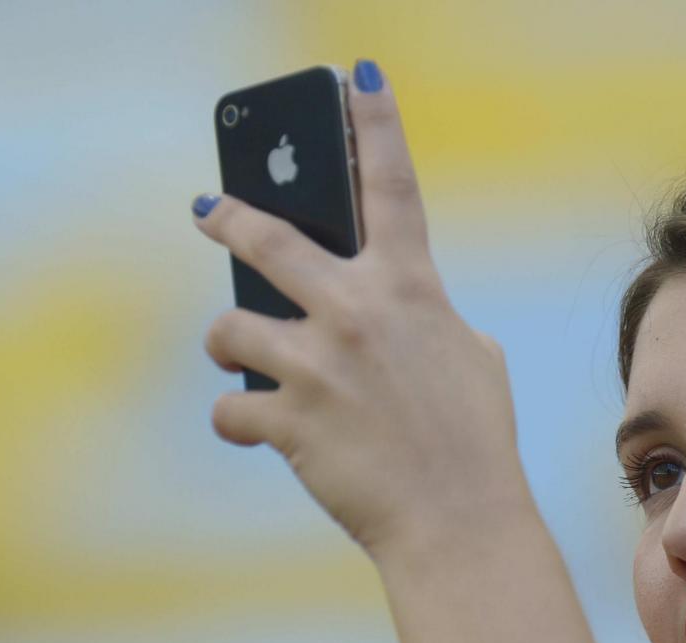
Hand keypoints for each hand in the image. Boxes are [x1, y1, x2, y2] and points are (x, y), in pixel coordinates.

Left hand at [196, 59, 527, 562]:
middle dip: (228, 217)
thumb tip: (399, 313)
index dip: (375, 123)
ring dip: (225, 343)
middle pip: (267, 238)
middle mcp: (359, 313)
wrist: (460, 521)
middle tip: (209, 210)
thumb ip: (434, 321)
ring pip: (227, 328)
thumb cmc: (476, 442)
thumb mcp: (475, 362)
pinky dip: (241, 421)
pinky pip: (232, 409)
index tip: (356, 79)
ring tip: (239, 359)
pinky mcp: (289, 420)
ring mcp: (319, 366)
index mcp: (413, 289)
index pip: (393, 186)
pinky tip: (261, 432)